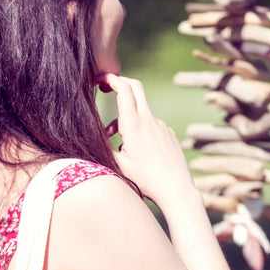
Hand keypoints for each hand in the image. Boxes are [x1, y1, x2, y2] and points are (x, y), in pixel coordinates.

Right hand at [98, 72, 196, 209]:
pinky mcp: (168, 133)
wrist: (176, 189)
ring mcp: (161, 125)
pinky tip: (139, 151)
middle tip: (107, 87)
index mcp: (134, 126)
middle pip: (135, 87)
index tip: (100, 79)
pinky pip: (151, 125)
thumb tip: (92, 136)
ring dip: (126, 118)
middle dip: (120, 83)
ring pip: (140, 111)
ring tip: (118, 143)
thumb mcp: (119, 166)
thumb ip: (104, 147)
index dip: (111, 79)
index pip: (124, 90)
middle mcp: (149, 121)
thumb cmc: (146, 181)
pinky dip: (140, 130)